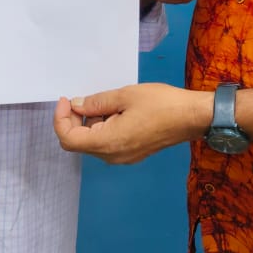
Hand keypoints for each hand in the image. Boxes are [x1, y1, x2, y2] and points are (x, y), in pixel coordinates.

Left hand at [53, 84, 211, 163]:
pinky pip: (107, 143)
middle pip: (80, 142)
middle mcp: (112, 156)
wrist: (191, 117)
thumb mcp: (125, 96)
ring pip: (93, 142)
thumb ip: (97, 103)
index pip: (69, 139)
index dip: (61, 119)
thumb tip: (76, 106)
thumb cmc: (160, 104)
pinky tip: (116, 111)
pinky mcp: (132, 153)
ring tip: (106, 101)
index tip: (66, 100)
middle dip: (75, 119)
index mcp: (108, 143)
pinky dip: (103, 127)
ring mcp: (122, 157)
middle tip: (83, 97)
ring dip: (91, 122)